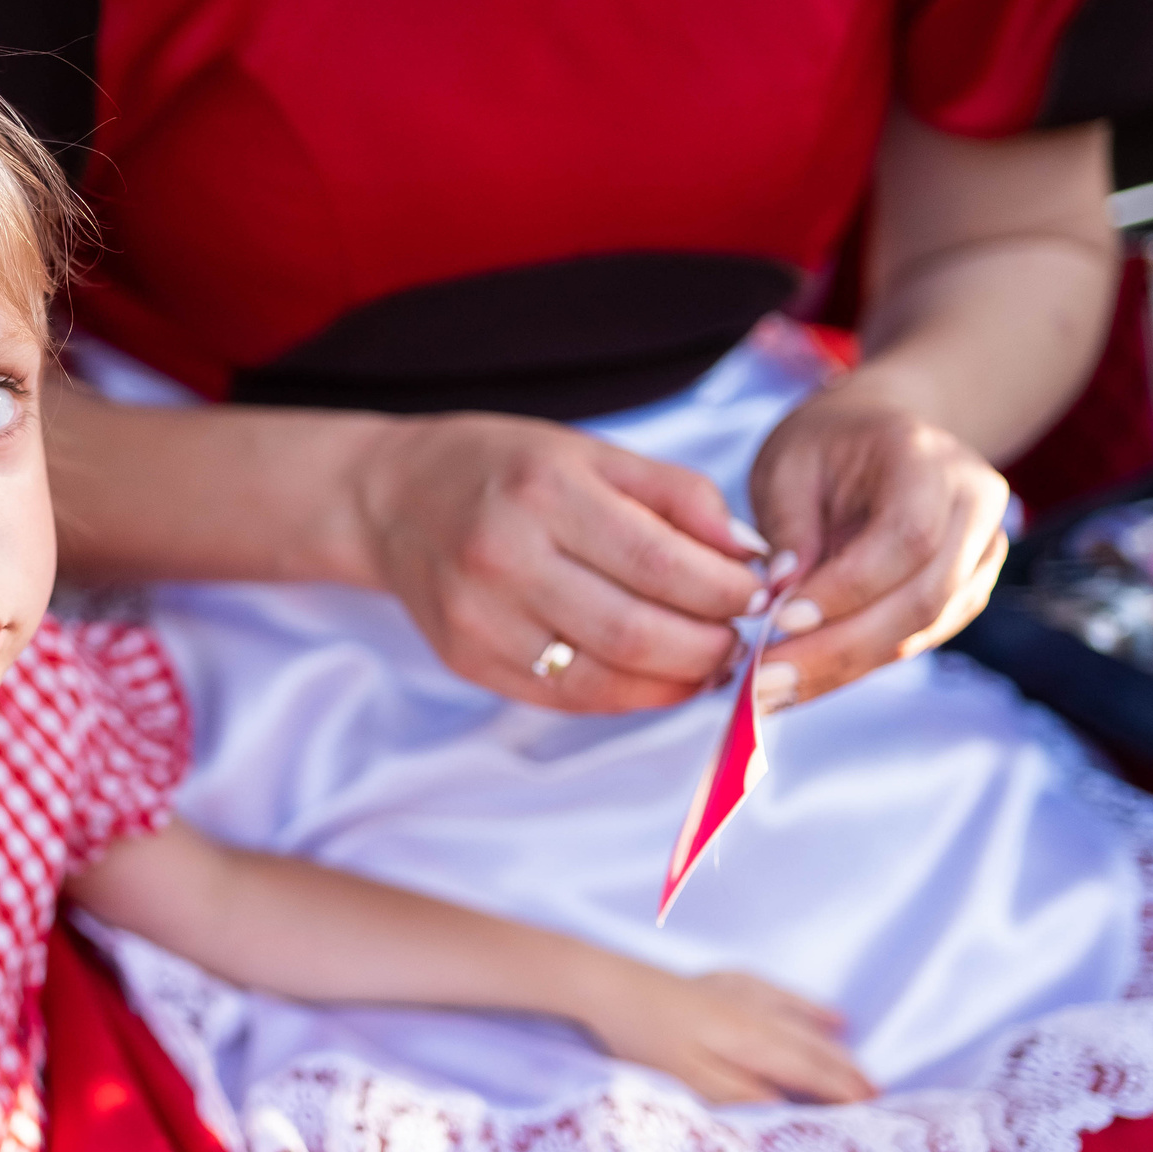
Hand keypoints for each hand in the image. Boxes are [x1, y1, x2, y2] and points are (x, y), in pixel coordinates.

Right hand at [353, 413, 767, 712]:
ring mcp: (479, 618)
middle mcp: (504, 558)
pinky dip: (627, 696)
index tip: (758, 594)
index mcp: (544, 492)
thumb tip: (752, 558)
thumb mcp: (594, 454)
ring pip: (605, 679)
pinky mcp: (467, 660)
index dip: (728, 592)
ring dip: (676, 680)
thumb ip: (679, 498)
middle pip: (637, 632)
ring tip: (707, 659)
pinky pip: (565, 698)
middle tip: (740, 636)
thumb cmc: (505, 468)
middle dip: (711, 645)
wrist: (393, 500)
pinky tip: (656, 677)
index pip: (662, 564)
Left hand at [581, 964, 874, 1105]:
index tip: (875, 1113)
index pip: (809, 1071)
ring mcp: (737, 993)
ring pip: (799, 1020)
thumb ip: (740, 1096)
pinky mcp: (718, 983)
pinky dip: (803, 1005)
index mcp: (750, 1041)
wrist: (604, 983)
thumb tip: (789, 1112)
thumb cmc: (641, 1039)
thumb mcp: (688, 1080)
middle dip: (847, 1072)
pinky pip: (776, 993)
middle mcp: (754, 1013)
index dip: (842, 1092)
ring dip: (831, 1043)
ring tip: (858, 1062)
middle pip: (811, 1046)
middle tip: (880, 1097)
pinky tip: (823, 1013)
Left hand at [746, 386, 1010, 709]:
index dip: (847, 589)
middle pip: (924, 597)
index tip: (779, 621)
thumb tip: (782, 592)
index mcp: (930, 460)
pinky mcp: (964, 592)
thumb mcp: (788, 464)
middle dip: (840, 647)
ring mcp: (980, 554)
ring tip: (772, 692)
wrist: (878, 435)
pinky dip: (855, 666)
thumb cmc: (824, 446)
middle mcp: (974, 507)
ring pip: (922, 630)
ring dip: (844, 668)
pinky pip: (915, 640)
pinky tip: (800, 684)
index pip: (907, 538)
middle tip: (766, 680)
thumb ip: (790, 525)